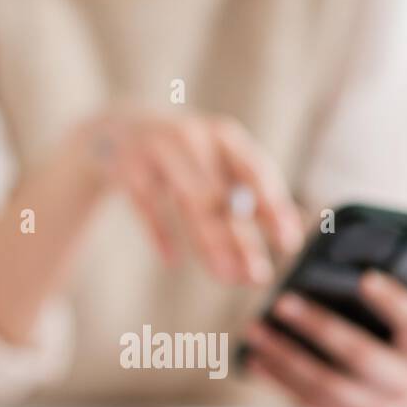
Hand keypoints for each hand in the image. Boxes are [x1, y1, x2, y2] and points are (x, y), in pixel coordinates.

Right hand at [84, 109, 302, 284]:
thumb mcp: (211, 160)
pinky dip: (160, 233)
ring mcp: (157, 149)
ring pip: (190, 202)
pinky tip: (172, 260)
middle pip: (223, 194)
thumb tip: (292, 229)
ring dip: (210, 243)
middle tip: (257, 277)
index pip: (256, 172)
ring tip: (226, 276)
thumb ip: (243, 191)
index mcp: (223, 136)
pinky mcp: (126, 164)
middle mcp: (192, 137)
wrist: (114, 129)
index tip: (288, 244)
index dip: (274, 208)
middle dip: (242, 239)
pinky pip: (147, 205)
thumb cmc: (177, 155)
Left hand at [245, 271, 406, 406]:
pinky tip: (254, 356)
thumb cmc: (395, 323)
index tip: (365, 278)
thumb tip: (342, 232)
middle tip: (281, 301)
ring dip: (286, 356)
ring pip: (328, 385)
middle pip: (362, 355)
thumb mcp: (401, 298)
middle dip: (319, 327)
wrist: (405, 376)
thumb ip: (386, 270)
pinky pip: (310, 402)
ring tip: (254, 329)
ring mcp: (380, 406)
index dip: (393, 301)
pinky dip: (279, 378)